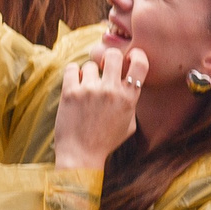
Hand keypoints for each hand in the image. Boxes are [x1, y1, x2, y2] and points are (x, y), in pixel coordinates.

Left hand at [55, 43, 149, 170]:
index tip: (129, 57)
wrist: (81, 155)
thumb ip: (130, 102)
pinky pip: (72, 68)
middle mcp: (111, 91)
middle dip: (109, 58)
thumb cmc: (106, 141)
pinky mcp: (70, 92)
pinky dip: (73, 74)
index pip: (140, 64)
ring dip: (88, 74)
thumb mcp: (129, 124)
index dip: (137, 55)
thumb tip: (129, 83)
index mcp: (129, 98)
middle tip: (104, 67)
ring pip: (90, 65)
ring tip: (86, 90)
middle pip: (114, 55)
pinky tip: (74, 84)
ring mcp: (90, 90)